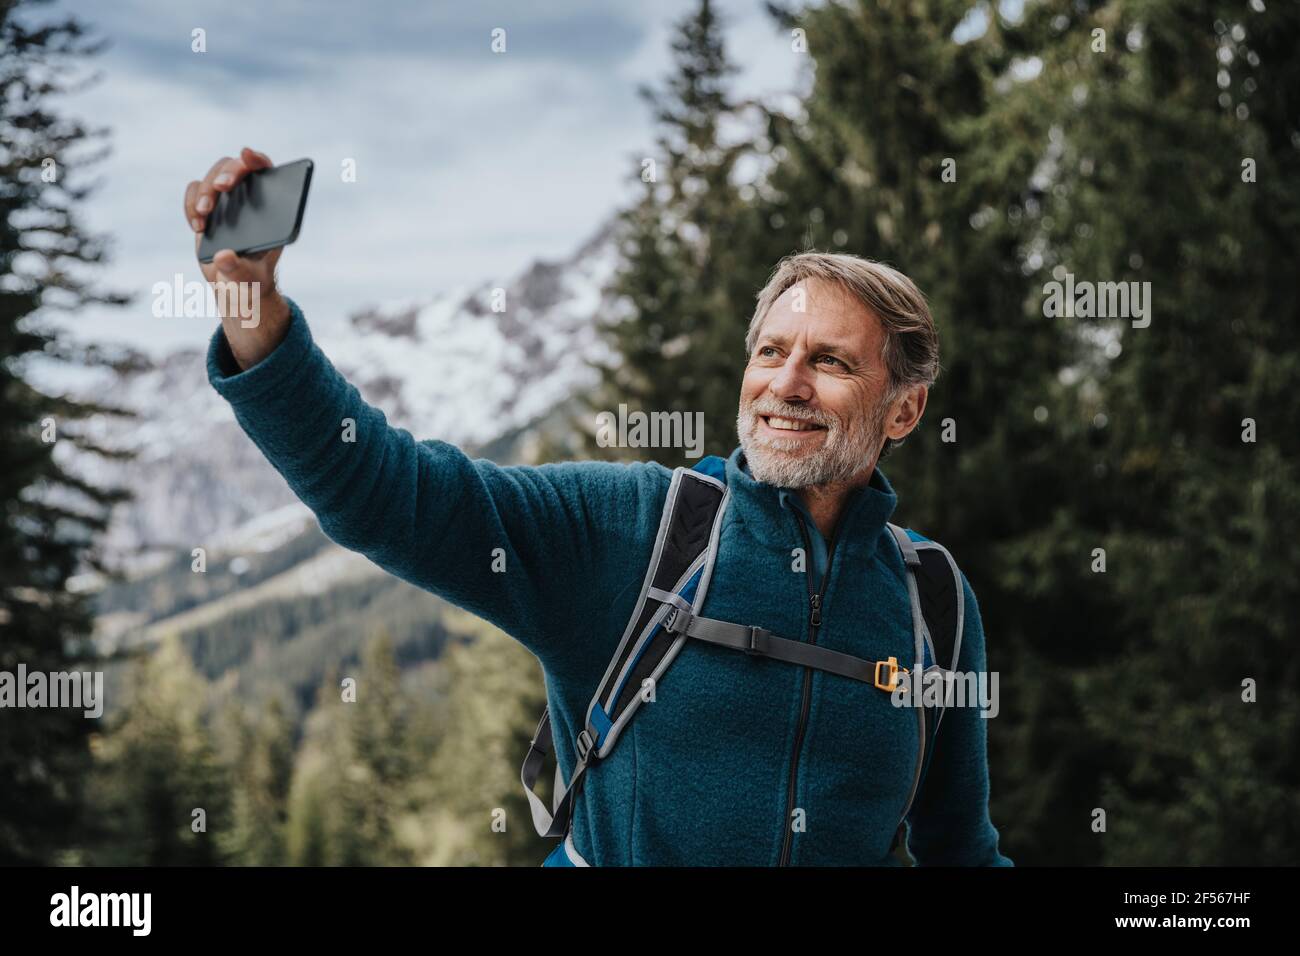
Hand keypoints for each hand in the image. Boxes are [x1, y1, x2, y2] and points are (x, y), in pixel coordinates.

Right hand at [184, 146, 290, 368]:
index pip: (267, 173)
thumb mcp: (248, 279)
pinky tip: (199, 227)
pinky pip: (194, 192)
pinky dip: (191, 204)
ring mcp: (228, 202)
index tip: (247, 155)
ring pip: (213, 176)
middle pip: (235, 168)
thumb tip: (224, 256)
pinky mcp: (208, 208)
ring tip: (205, 216)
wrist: (234, 287)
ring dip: (205, 191)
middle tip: (223, 188)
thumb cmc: (251, 281)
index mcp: (272, 209)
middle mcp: (249, 198)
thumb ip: (237, 269)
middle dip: (226, 173)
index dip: (257, 159)